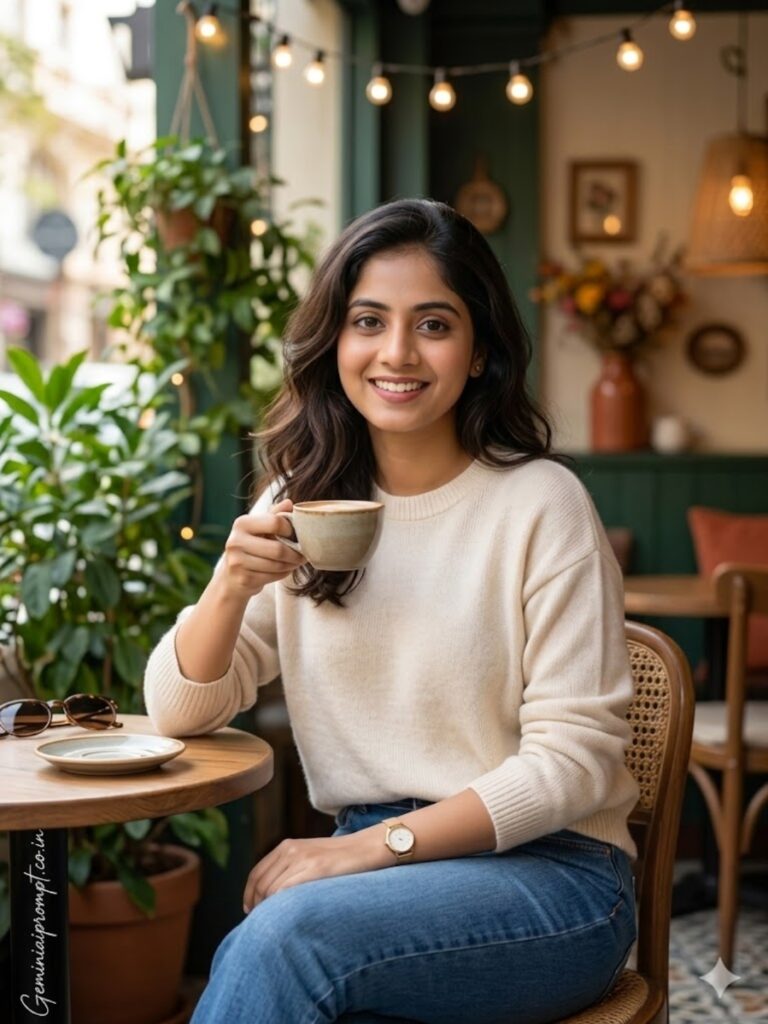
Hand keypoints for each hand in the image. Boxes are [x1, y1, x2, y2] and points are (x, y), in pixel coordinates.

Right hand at [219, 498, 306, 599]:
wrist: (231, 577)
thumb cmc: (251, 547)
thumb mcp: (259, 528)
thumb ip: (274, 515)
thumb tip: (289, 503)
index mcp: (241, 523)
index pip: (275, 522)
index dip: (290, 530)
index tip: (295, 534)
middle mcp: (236, 541)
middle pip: (278, 549)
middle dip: (295, 553)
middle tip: (303, 554)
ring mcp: (237, 562)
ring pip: (278, 565)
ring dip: (291, 564)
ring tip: (295, 561)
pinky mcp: (243, 579)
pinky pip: (273, 576)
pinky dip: (283, 574)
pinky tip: (283, 570)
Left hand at [243, 831, 388, 911]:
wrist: (366, 848)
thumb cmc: (339, 859)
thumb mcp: (309, 857)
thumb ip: (290, 869)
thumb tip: (271, 894)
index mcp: (287, 846)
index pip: (256, 873)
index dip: (249, 894)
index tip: (249, 910)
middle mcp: (291, 850)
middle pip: (260, 883)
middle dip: (256, 905)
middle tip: (259, 922)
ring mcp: (303, 858)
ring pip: (271, 889)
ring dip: (266, 909)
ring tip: (271, 923)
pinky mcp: (316, 868)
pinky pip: (287, 889)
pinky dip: (280, 905)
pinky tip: (284, 916)